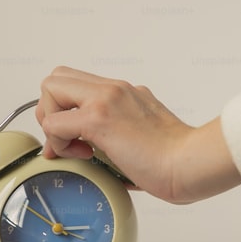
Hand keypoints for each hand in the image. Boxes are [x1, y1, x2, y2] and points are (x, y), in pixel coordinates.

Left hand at [37, 66, 240, 203]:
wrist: (190, 163)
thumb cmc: (177, 159)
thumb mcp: (147, 134)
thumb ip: (124, 133)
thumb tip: (102, 152)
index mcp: (126, 93)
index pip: (78, 83)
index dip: (66, 110)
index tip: (77, 138)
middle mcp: (114, 89)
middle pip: (57, 77)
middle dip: (51, 111)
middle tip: (69, 138)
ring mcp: (105, 99)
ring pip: (50, 89)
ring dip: (52, 123)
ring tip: (78, 148)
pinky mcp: (98, 118)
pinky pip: (54, 123)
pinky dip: (59, 143)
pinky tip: (85, 156)